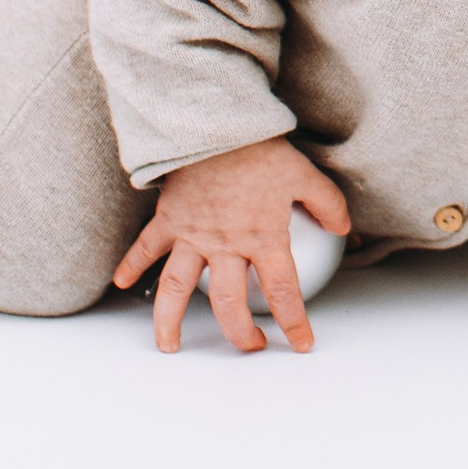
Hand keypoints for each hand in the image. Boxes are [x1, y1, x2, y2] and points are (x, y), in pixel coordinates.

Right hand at [112, 136, 350, 357]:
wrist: (219, 121)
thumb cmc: (262, 147)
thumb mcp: (305, 174)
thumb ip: (327, 205)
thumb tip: (344, 230)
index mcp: (263, 237)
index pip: (282, 291)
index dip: (294, 322)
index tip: (302, 344)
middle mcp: (226, 245)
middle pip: (228, 303)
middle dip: (238, 333)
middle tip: (250, 347)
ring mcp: (192, 235)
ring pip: (177, 289)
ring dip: (169, 321)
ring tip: (170, 346)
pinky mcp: (168, 219)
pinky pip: (145, 248)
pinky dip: (131, 266)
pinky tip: (122, 284)